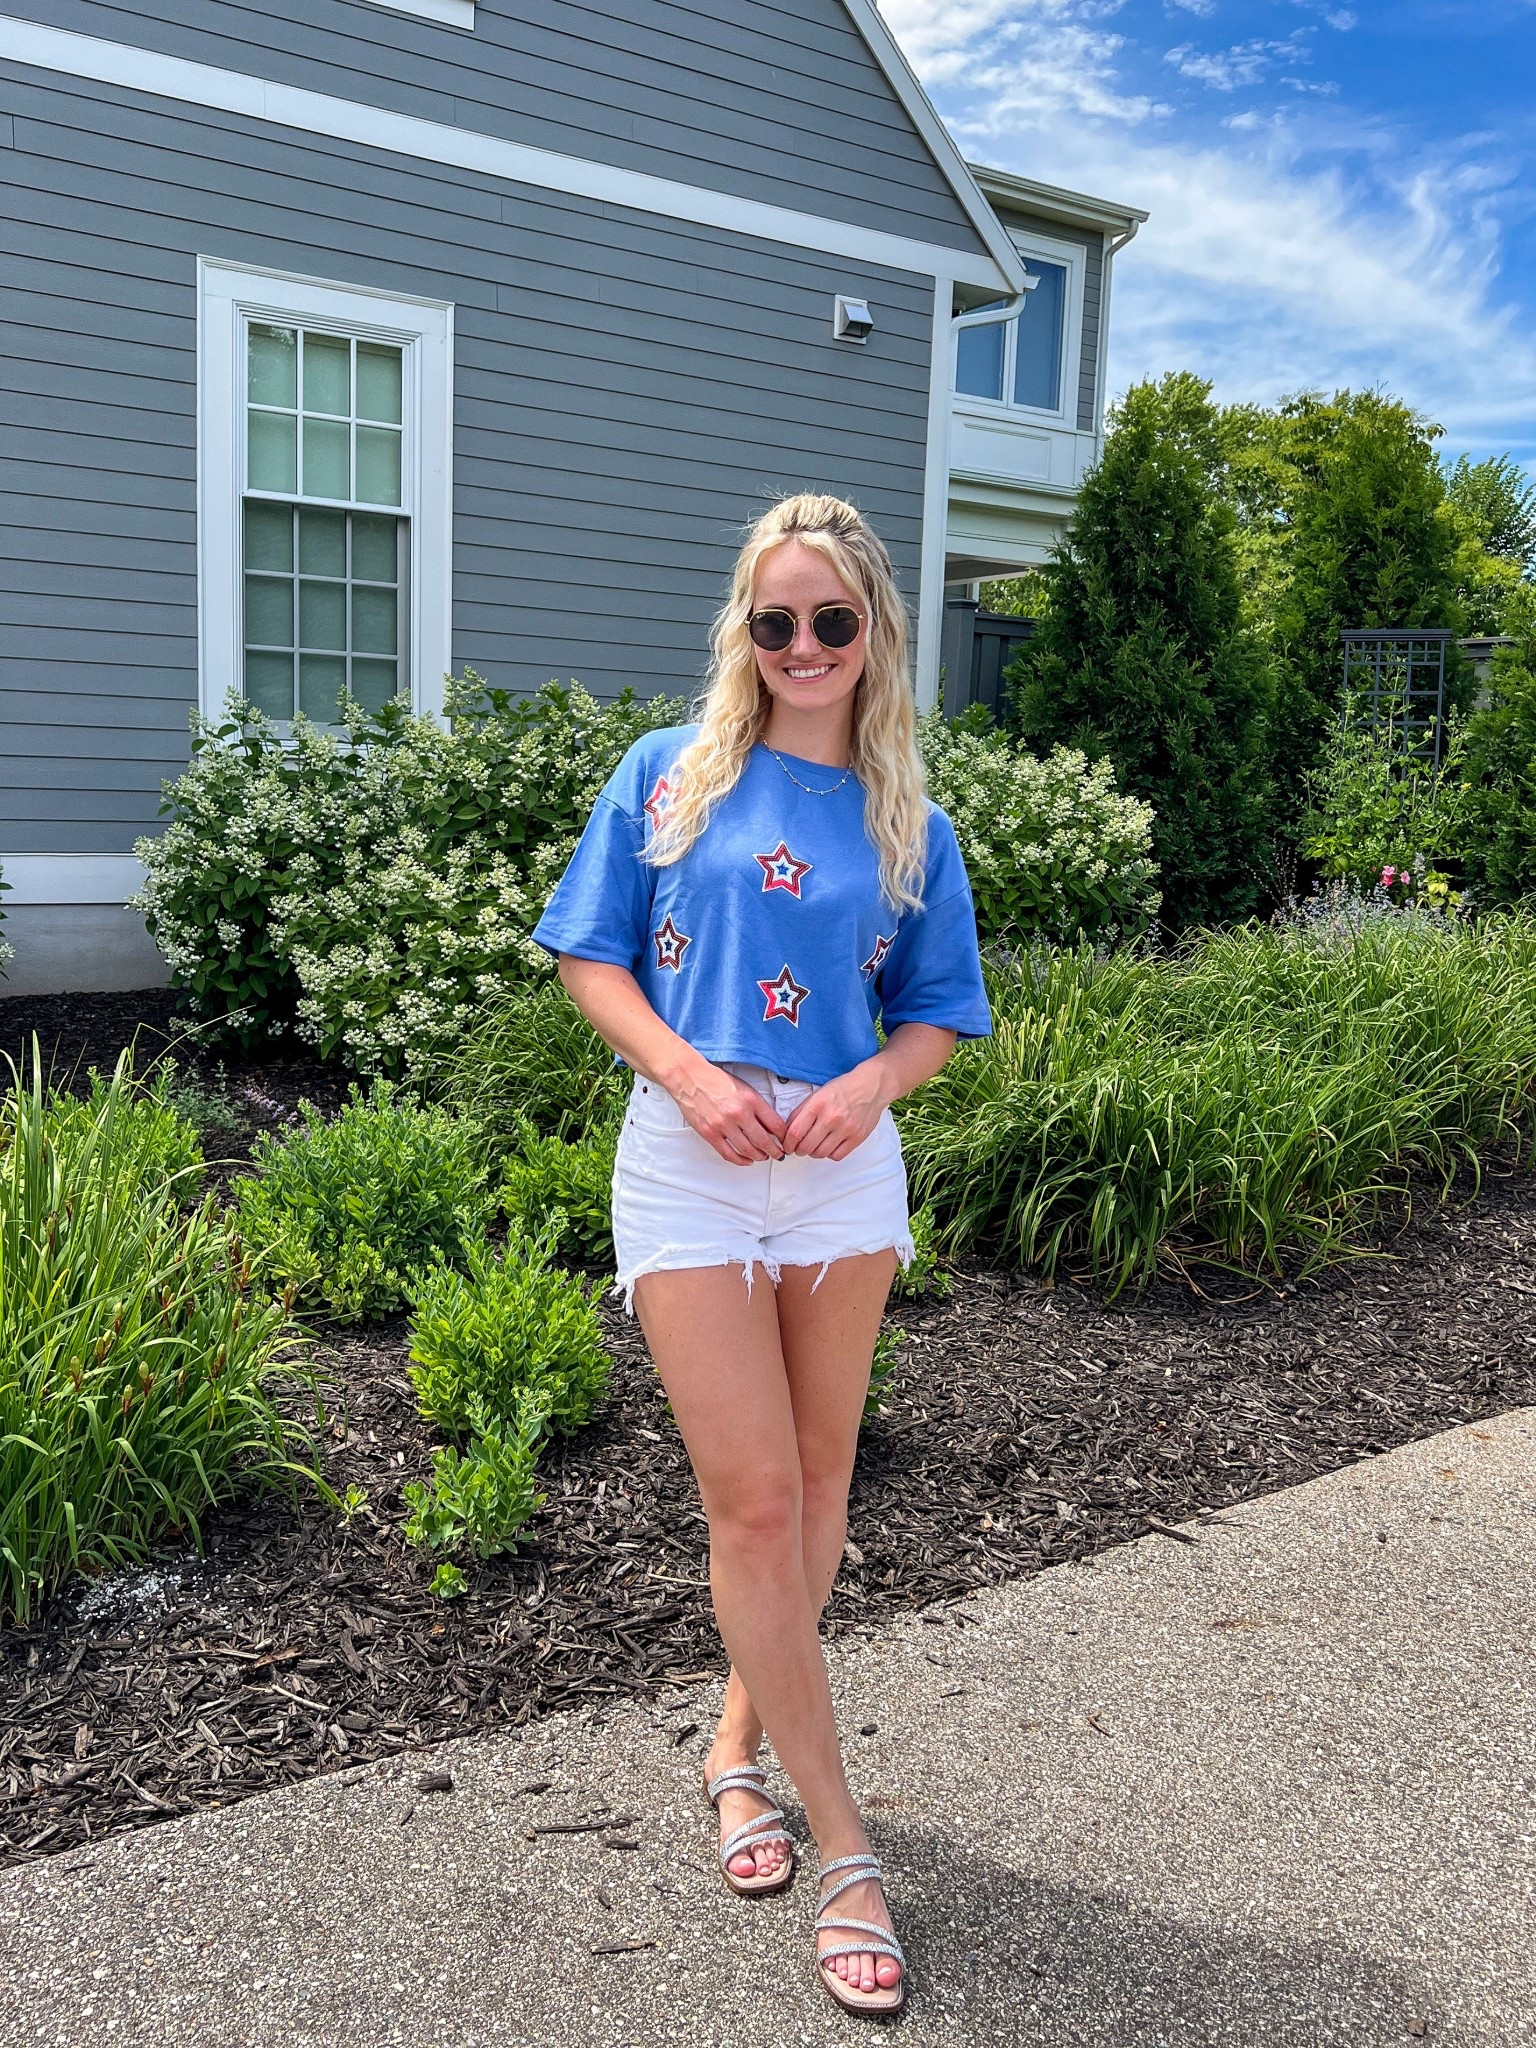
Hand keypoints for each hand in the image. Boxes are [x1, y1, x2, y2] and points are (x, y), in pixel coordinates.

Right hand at [670, 1061, 787, 1166]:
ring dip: (759, 1157)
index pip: (776, 1124)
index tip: (785, 1141)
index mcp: (751, 1100)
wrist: (690, 1078)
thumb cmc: (716, 1080)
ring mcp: (723, 1125)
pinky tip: (746, 1160)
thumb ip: (758, 1107)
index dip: (784, 1136)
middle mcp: (739, 1113)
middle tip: (778, 1154)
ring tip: (763, 1157)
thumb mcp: (744, 1088)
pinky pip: (728, 1154)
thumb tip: (770, 1126)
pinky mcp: (710, 1134)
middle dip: (775, 1151)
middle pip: (764, 1141)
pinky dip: (740, 1160)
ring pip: (748, 1150)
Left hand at [782, 1060, 890, 1160]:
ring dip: (813, 1153)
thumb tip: (788, 1130)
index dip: (788, 1143)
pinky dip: (829, 1154)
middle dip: (799, 1150)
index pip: (795, 1132)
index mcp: (818, 1105)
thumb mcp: (818, 1094)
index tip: (787, 1146)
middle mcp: (831, 1117)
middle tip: (799, 1149)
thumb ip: (802, 1111)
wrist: (871, 1086)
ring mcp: (845, 1129)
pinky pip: (837, 1155)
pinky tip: (829, 1146)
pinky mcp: (857, 1137)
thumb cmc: (843, 1088)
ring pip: (821, 1153)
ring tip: (814, 1147)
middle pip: (806, 1146)